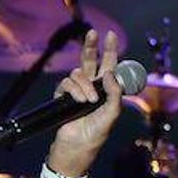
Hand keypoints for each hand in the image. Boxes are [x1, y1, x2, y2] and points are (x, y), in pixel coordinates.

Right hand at [46, 29, 122, 175]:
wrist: (78, 144)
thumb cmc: (98, 132)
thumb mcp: (112, 112)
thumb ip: (114, 92)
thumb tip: (108, 73)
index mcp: (106, 89)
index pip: (109, 66)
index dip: (110, 51)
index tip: (111, 35)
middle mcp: (91, 86)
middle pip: (90, 60)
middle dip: (91, 46)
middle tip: (93, 32)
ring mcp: (77, 90)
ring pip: (78, 73)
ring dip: (84, 85)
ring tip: (89, 102)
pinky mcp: (63, 95)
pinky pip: (67, 83)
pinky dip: (74, 90)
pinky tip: (79, 101)